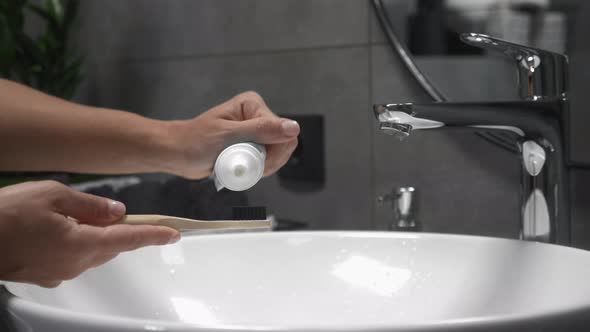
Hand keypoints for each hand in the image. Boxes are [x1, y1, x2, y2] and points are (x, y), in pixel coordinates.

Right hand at [0, 181, 179, 287]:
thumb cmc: (5, 215)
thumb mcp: (52, 195)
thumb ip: (90, 205)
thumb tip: (117, 212)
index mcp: (81, 243)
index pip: (128, 240)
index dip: (154, 235)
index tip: (173, 233)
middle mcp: (75, 264)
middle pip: (111, 246)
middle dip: (115, 229)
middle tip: (106, 210)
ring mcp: (59, 273)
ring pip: (92, 252)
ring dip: (93, 235)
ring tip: (70, 215)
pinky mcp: (46, 275)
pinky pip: (72, 259)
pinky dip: (75, 243)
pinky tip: (56, 229)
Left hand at [168, 91, 299, 178]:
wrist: (177, 154)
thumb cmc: (195, 141)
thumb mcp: (230, 136)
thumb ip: (262, 130)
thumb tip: (293, 128)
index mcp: (253, 105)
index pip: (284, 130)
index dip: (275, 151)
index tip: (255, 161)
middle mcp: (256, 115)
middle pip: (283, 143)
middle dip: (270, 160)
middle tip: (248, 167)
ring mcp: (255, 131)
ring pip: (276, 154)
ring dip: (263, 166)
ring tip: (240, 167)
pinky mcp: (250, 145)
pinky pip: (266, 160)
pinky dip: (257, 169)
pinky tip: (241, 168)